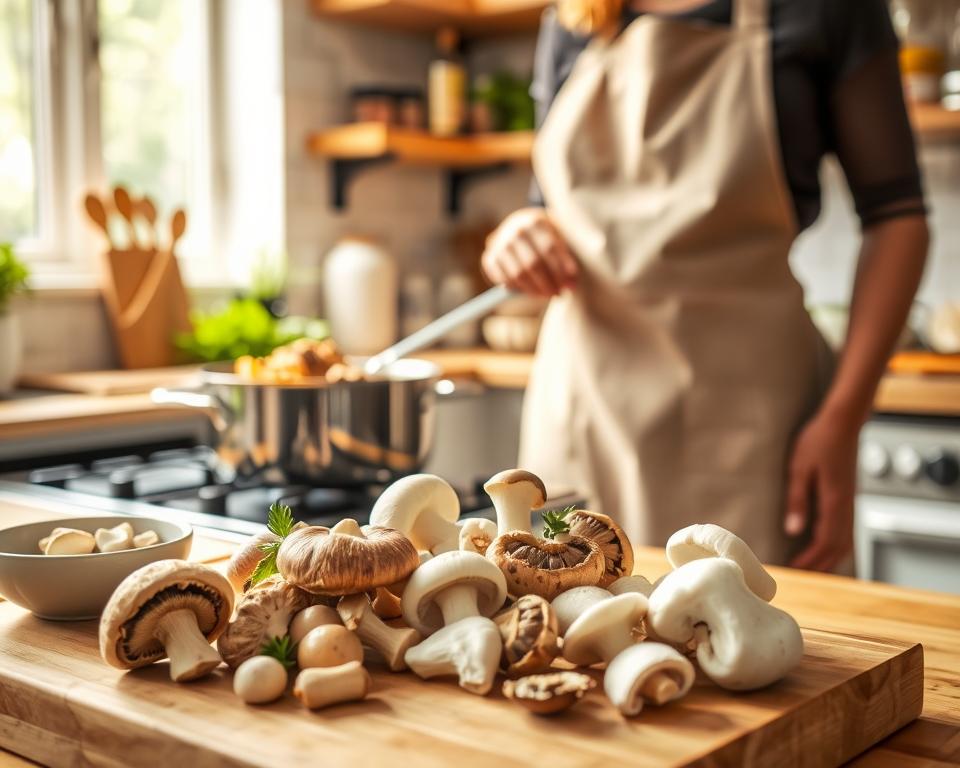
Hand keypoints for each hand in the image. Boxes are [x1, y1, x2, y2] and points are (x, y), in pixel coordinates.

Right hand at [482, 207, 578, 296]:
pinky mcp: (489, 258)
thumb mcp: (559, 235)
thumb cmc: (546, 236)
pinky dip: (519, 289)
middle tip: (560, 294)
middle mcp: (515, 230)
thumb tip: (572, 285)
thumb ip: (567, 256)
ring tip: (549, 295)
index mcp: (535, 221)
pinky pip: (504, 280)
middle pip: (534, 264)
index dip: (561, 270)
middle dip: (549, 283)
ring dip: (535, 290)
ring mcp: (500, 244)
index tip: (571, 285)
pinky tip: (532, 292)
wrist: (520, 226)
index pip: (549, 249)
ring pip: (519, 274)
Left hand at [785, 409, 859, 571]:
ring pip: (846, 539)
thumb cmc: (818, 441)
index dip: (810, 559)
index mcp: (834, 501)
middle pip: (838, 546)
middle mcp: (846, 506)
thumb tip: (794, 531)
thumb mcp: (800, 468)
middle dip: (820, 563)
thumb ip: (798, 500)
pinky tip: (825, 544)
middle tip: (800, 574)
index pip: (825, 541)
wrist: (842, 422)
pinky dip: (837, 543)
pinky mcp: (849, 496)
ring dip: (830, 555)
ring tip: (812, 565)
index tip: (794, 569)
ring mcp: (850, 502)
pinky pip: (846, 528)